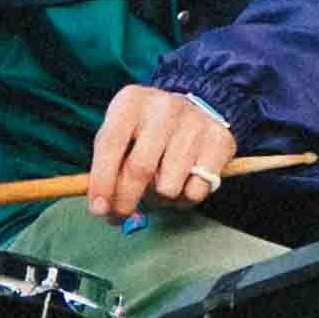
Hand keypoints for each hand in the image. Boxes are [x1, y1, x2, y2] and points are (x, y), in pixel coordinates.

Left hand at [84, 82, 244, 219]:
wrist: (195, 110)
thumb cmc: (147, 130)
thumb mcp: (122, 133)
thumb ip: (107, 165)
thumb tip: (101, 207)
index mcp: (132, 101)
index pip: (110, 144)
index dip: (101, 181)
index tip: (98, 209)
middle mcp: (165, 107)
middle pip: (140, 169)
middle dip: (125, 202)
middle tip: (119, 216)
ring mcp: (195, 123)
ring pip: (168, 187)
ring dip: (158, 199)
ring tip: (159, 184)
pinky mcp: (220, 142)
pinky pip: (195, 192)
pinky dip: (184, 199)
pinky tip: (183, 183)